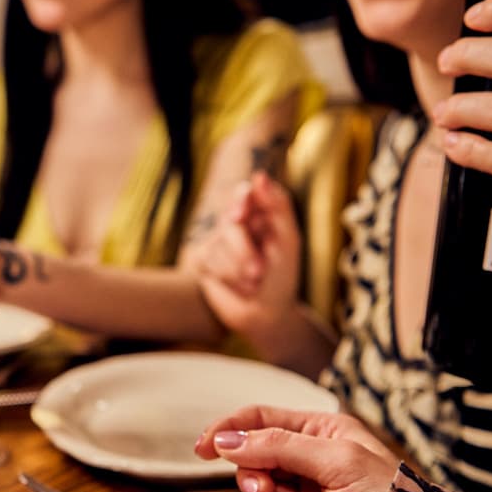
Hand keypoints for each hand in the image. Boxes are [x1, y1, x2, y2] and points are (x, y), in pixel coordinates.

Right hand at [196, 172, 300, 337]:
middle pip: (230, 221)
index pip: (245, 194)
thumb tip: (259, 175)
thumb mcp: (288, 241)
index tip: (242, 215)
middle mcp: (237, 225)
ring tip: (253, 283)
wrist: (267, 316)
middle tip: (258, 271)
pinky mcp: (204, 261)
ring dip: (239, 269)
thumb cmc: (283, 278)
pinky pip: (209, 260)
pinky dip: (228, 277)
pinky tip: (238, 287)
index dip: (242, 201)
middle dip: (244, 250)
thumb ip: (277, 207)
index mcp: (259, 215)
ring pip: (218, 243)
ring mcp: (218, 242)